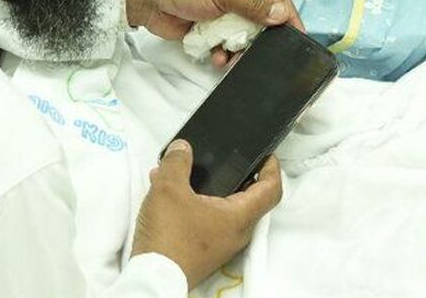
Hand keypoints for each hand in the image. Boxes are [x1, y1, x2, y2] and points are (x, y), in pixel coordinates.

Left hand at [125, 0, 304, 67]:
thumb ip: (254, 5)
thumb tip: (283, 15)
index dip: (289, 17)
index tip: (299, 39)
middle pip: (262, 22)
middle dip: (262, 39)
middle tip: (265, 57)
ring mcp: (223, 14)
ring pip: (244, 38)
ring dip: (240, 50)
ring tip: (233, 58)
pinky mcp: (209, 31)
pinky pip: (224, 46)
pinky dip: (222, 54)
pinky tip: (216, 58)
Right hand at [132, 141, 283, 286]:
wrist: (153, 278)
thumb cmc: (169, 236)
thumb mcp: (169, 188)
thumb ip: (177, 163)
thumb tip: (182, 148)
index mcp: (239, 217)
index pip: (271, 189)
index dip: (272, 167)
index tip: (264, 153)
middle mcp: (236, 233)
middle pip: (249, 197)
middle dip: (235, 174)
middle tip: (224, 158)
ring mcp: (221, 243)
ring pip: (223, 208)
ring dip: (208, 188)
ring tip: (184, 172)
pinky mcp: (204, 250)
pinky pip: (208, 219)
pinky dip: (195, 203)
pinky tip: (170, 193)